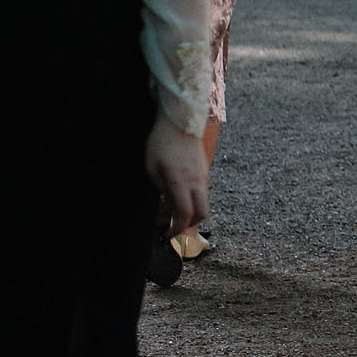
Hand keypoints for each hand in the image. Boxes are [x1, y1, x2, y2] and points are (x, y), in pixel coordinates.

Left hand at [145, 119, 209, 236]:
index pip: (184, 214)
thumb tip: (169, 203)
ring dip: (192, 212)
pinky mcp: (204, 170)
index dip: (177, 229)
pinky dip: (194, 200)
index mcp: (180, 181)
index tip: (167, 235)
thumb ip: (162, 188)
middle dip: (191, 225)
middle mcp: (196, 181)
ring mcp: (203, 176)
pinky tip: (181, 196)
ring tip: (176, 212)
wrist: (182, 121)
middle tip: (176, 228)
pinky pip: (202, 191)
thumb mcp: (152, 167)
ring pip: (204, 202)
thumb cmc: (161, 143)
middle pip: (202, 213)